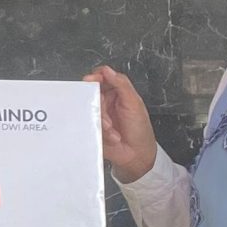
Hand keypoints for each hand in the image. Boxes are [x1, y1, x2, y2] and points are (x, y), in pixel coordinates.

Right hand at [84, 64, 158, 183]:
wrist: (136, 155)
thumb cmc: (140, 129)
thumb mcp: (134, 103)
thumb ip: (121, 84)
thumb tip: (107, 70)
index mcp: (117, 92)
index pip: (102, 77)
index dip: (95, 77)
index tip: (92, 80)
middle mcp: (106, 102)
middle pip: (92, 94)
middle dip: (100, 105)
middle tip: (108, 115)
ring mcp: (98, 115)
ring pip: (89, 109)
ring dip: (102, 121)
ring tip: (113, 130)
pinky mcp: (92, 127)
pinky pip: (87, 123)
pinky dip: (100, 130)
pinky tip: (112, 136)